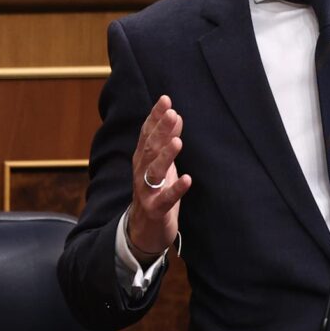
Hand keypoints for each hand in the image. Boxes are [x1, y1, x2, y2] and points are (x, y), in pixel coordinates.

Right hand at [128, 95, 191, 257]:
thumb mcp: (162, 164)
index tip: (165, 99)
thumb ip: (167, 141)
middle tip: (172, 113)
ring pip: (154, 172)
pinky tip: (188, 179)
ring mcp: (147, 191)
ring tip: (177, 141)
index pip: (147, 134)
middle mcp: (141, 173)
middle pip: (150, 149)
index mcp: (143, 160)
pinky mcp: (155, 210)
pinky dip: (176, 189)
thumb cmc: (156, 192)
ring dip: (165, 156)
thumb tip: (176, 115)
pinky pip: (165, 199)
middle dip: (160, 131)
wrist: (144, 231)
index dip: (155, 117)